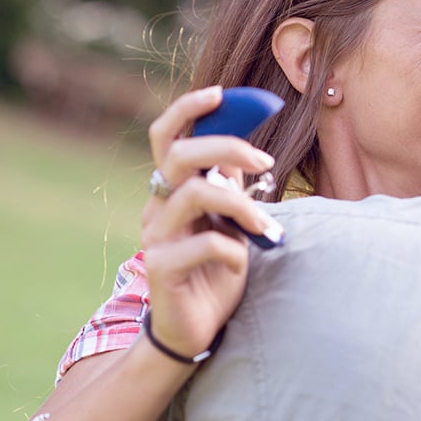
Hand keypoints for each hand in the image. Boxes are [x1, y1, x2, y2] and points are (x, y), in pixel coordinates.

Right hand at [140, 86, 278, 358]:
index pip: (166, 136)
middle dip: (226, 146)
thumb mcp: (230, 220)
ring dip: (241, 205)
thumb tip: (246, 142)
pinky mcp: (160, 268)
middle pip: (178, 155)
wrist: (197, 327)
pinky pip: (203, 244)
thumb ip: (232, 183)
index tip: (222, 94)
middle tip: (265, 160)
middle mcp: (157, 207)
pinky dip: (233, 249)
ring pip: (196, 194)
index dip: (188, 110)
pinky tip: (241, 262)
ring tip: (266, 226)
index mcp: (172, 190)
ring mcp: (154, 237)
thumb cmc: (216, 269)